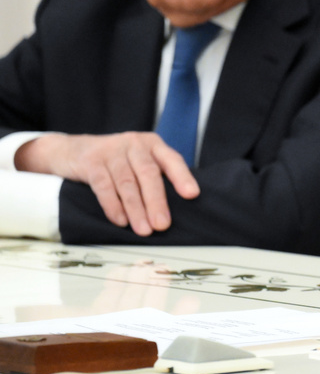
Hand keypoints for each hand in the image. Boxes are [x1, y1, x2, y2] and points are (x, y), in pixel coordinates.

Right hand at [14, 132, 199, 235]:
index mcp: (152, 144)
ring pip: (127, 183)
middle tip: (162, 224)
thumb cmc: (116, 160)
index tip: (192, 194)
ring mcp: (112, 151)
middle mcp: (134, 144)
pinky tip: (120, 221)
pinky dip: (113, 206)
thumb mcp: (138, 160)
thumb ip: (155, 175)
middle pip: (148, 174)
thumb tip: (174, 207)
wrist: (73, 150)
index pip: (172, 160)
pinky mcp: (91, 162)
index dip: (182, 177)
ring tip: (144, 230)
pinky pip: (104, 186)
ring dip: (136, 209)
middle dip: (156, 201)